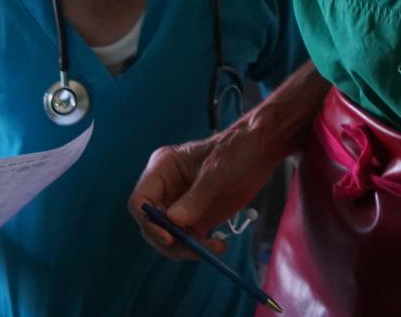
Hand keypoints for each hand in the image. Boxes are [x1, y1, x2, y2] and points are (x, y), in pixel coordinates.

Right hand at [128, 128, 281, 259]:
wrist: (260, 152)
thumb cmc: (235, 152)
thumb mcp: (215, 173)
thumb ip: (194, 198)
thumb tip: (173, 222)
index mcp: (162, 169)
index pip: (140, 201)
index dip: (148, 221)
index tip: (168, 237)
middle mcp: (166, 190)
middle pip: (152, 225)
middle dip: (169, 240)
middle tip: (193, 248)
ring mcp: (180, 206)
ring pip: (170, 238)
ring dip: (187, 248)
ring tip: (214, 247)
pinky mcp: (196, 219)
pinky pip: (189, 241)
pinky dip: (200, 249)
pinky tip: (219, 245)